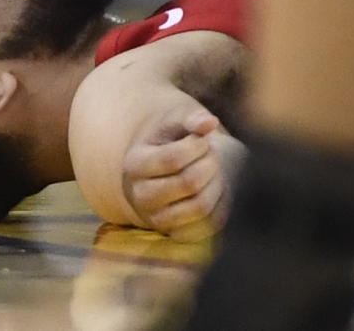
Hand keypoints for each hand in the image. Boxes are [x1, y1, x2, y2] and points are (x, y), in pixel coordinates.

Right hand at [122, 105, 240, 241]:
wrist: (164, 166)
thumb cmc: (171, 138)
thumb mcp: (176, 121)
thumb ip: (191, 118)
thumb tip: (209, 123)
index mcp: (134, 164)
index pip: (172, 159)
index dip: (197, 147)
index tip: (202, 139)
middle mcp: (139, 195)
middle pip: (189, 183)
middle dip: (210, 164)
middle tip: (212, 154)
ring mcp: (155, 218)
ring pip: (200, 207)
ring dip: (217, 184)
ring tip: (214, 171)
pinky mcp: (174, 234)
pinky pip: (207, 227)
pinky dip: (219, 206)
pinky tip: (215, 188)